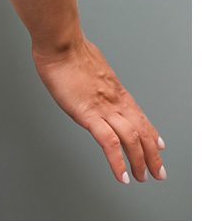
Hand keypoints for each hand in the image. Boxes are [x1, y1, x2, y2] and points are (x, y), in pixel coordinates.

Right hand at [32, 37, 165, 183]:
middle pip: (142, 131)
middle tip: (158, 170)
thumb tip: (88, 73)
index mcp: (115, 90)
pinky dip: (118, 162)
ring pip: (132, 140)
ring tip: (143, 177)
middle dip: (153, 154)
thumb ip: (92, 76)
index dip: (151, 133)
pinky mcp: (89, 115)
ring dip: (140, 161)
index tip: (159, 145)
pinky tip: (122, 175)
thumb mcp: (88, 64)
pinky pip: (109, 144)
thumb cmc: (67, 50)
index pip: (140, 116)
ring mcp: (104, 109)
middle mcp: (116, 101)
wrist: (61, 44)